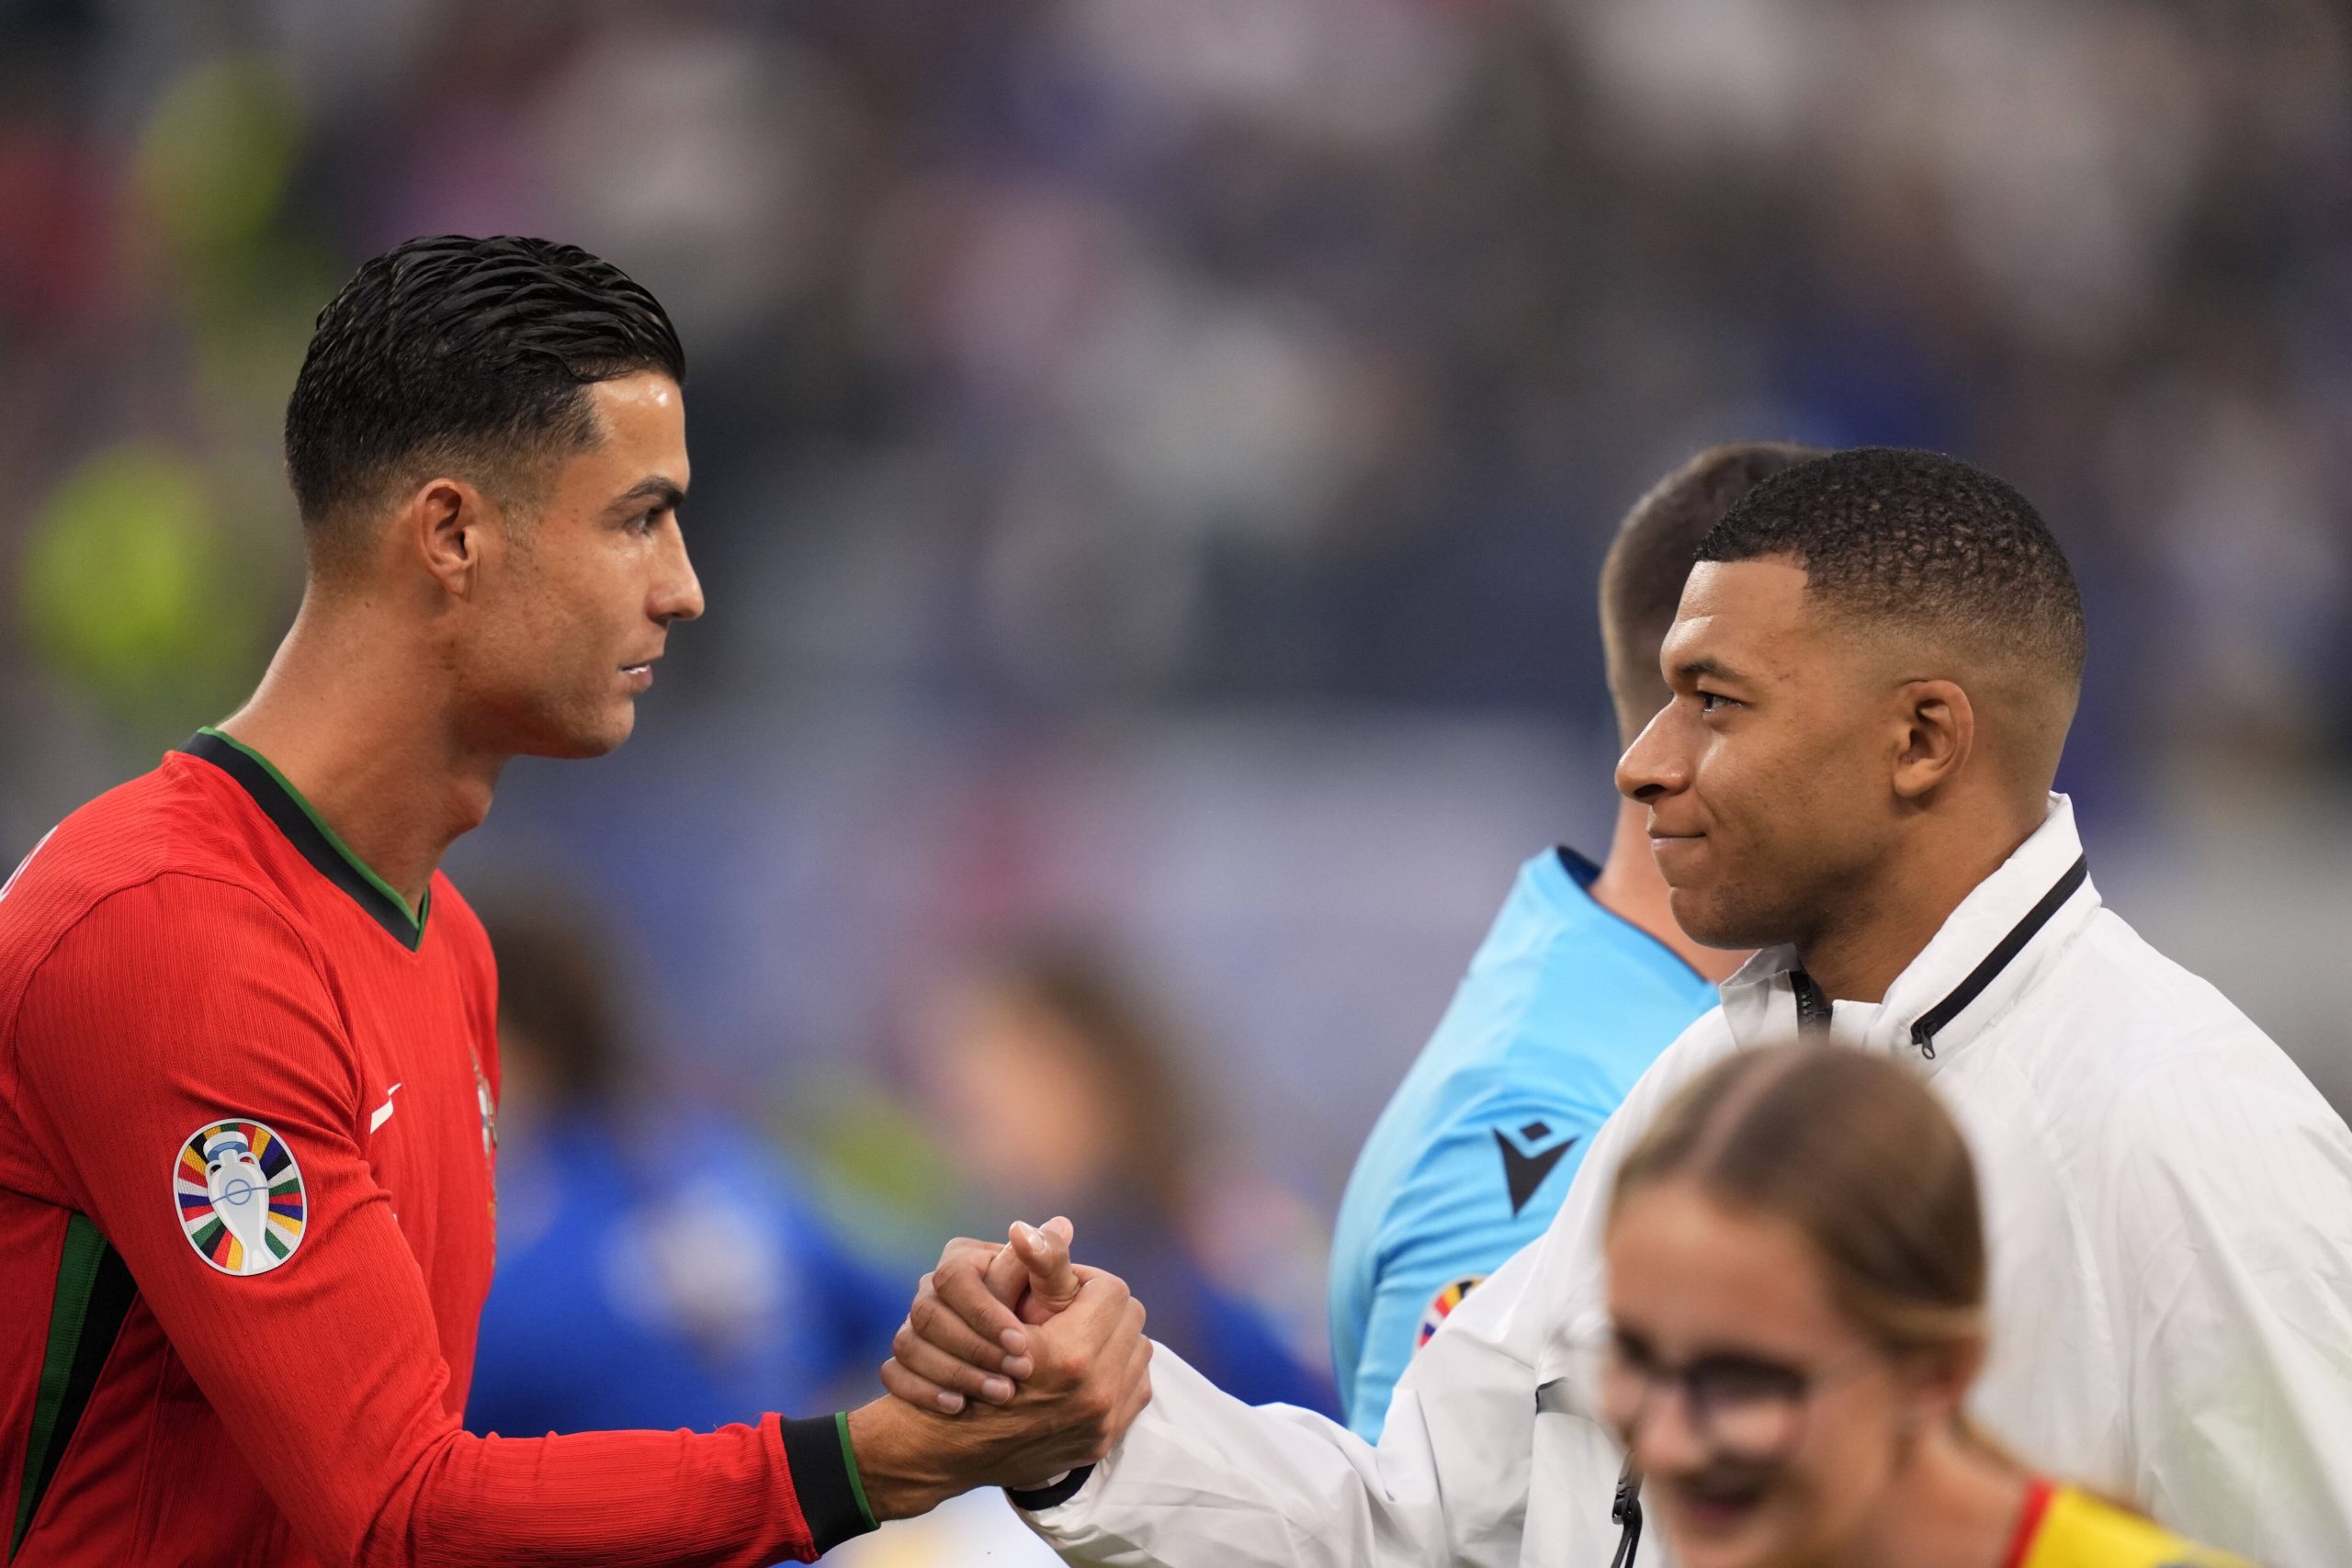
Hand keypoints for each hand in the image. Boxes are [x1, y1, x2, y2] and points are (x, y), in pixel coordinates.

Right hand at [848, 1262, 1151, 1518]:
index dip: (1084, 1281)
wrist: (946, 1445)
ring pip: (1139, 1353)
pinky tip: (1085, 1368)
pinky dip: (1116, 1373)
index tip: (1061, 1288)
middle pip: (1131, 1320)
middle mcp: (1097, 1394)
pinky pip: (1135, 1390)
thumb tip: (1062, 1222)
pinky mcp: (1103, 1441)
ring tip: (1077, 1336)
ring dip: (1113, 1339)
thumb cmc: (963, 1366)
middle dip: (1102, 1308)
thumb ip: (1034, 1264)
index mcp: (1073, 1356)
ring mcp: (1103, 1422)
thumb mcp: (994, 1307)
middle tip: (1069, 1310)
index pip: (1111, 1290)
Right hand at [884, 1217, 1080, 1413]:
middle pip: (926, 1312)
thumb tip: (1061, 1224)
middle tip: (1016, 1374)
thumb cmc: (1047, 1315)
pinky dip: (922, 1390)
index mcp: (962, 1259)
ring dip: (955, 1372)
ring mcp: (912, 1325)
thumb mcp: (1054, 1289)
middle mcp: (931, 1288)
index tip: (1022, 1342)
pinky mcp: (904, 1361)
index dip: (985, 1311)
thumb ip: (1051, 1261)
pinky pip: (894, 1373)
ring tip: (1000, 1393)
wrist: (1027, 1367)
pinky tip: (958, 1406)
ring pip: (908, 1343)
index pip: (953, 1277)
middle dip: (974, 1347)